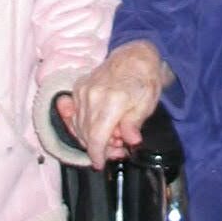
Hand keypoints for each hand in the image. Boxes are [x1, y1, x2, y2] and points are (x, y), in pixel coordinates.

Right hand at [64, 42, 168, 170]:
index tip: (100, 163)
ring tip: (112, 136)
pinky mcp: (78, 88)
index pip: (96, 136)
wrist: (134, 56)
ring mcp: (83, 90)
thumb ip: (134, 124)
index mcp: (112, 100)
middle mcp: (93, 95)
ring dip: (91, 137)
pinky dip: (84, 125)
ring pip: (79, 126)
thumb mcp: (147, 103)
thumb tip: (130, 141)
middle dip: (98, 148)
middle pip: (86, 134)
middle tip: (117, 149)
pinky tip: (98, 126)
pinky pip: (74, 115)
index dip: (97, 154)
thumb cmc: (143, 80)